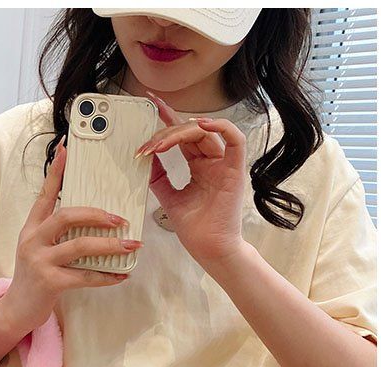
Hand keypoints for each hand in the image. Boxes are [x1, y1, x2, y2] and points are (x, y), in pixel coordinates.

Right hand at [2, 138, 142, 330]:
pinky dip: (106, 276)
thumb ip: (58, 234)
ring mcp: (40, 261)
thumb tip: (93, 221)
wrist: (17, 310)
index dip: (56, 172)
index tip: (67, 148)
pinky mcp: (49, 282)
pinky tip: (121, 275)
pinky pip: (84, 276)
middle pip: (66, 216)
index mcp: (32, 227)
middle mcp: (33, 240)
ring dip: (109, 245)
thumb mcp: (40, 250)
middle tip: (120, 218)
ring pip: (79, 245)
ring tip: (130, 245)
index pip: (45, 194)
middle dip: (97, 214)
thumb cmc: (35, 277)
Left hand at [138, 91, 248, 266]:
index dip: (167, 117)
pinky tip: (199, 126)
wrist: (208, 249)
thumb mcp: (168, 197)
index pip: (183, 135)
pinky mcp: (235, 170)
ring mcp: (224, 164)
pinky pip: (234, 139)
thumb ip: (159, 176)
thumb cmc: (194, 229)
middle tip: (145, 147)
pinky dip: (219, 127)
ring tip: (159, 145)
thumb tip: (147, 157)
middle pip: (190, 132)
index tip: (149, 102)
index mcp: (199, 166)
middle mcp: (212, 162)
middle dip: (164, 133)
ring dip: (179, 133)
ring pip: (205, 132)